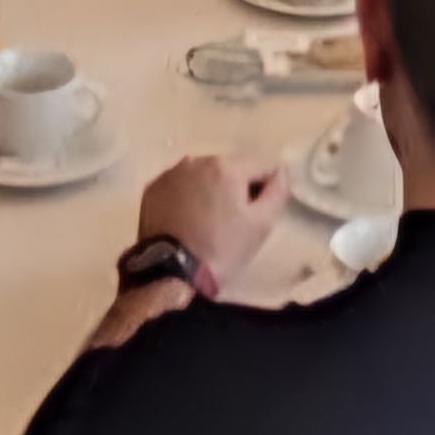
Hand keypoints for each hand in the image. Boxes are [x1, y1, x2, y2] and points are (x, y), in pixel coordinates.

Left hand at [137, 150, 287, 288]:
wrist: (171, 273)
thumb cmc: (222, 249)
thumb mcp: (261, 224)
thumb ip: (277, 190)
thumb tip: (281, 170)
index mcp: (227, 166)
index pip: (263, 162)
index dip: (269, 184)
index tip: (262, 208)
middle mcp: (197, 160)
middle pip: (232, 166)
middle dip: (238, 186)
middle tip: (236, 219)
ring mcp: (171, 173)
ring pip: (204, 174)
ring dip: (212, 188)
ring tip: (209, 220)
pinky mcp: (152, 188)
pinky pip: (181, 184)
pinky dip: (188, 195)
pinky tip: (188, 219)